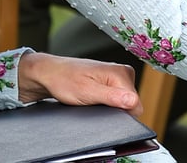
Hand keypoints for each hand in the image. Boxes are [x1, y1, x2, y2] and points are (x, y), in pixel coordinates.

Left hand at [17, 53, 142, 114]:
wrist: (50, 73)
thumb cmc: (64, 80)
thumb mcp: (86, 92)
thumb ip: (112, 97)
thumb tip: (133, 101)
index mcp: (120, 73)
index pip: (136, 104)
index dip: (121, 114)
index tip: (105, 112)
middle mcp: (123, 71)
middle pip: (131, 103)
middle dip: (115, 110)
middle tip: (94, 105)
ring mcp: (118, 75)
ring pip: (125, 101)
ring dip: (110, 106)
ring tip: (92, 101)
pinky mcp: (112, 80)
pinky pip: (117, 97)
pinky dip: (106, 102)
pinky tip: (93, 99)